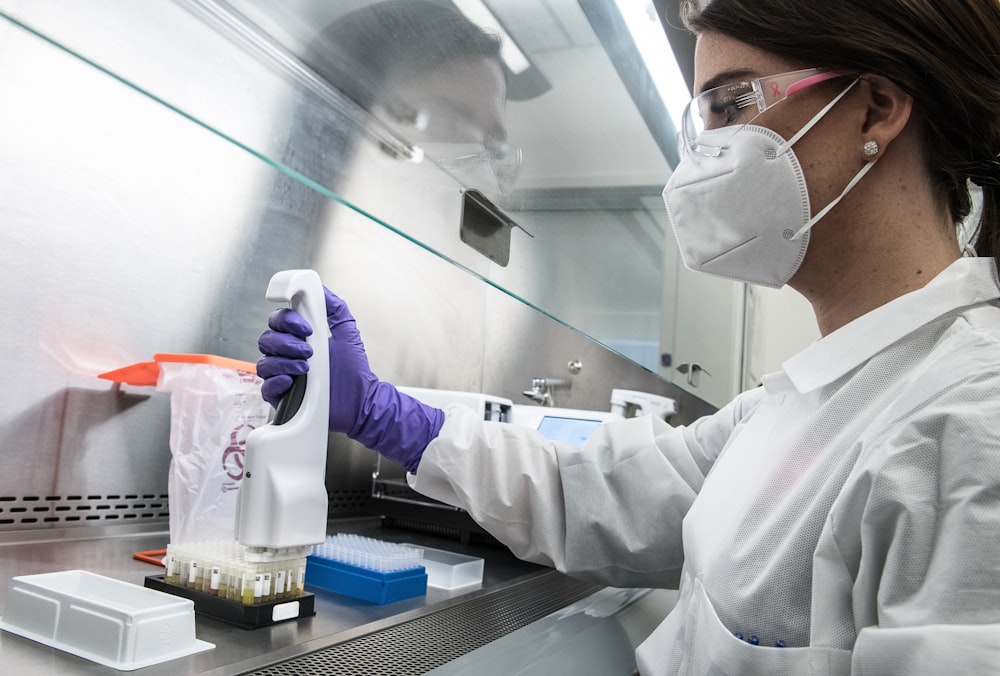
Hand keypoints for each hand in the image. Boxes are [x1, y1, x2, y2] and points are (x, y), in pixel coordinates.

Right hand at [257, 288, 443, 471]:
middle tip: (309, 349)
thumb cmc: (354, 371)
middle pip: (266, 339)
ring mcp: (282, 376)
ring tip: (307, 367)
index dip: (288, 321)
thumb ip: (335, 309)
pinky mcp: (282, 397)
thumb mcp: (347, 334)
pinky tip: (293, 381)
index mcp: (298, 338)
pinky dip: (277, 382)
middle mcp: (287, 355)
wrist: (361, 401)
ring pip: (264, 363)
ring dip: (284, 361)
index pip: (278, 321)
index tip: (307, 328)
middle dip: (286, 342)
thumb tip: (321, 290)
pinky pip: (266, 388)